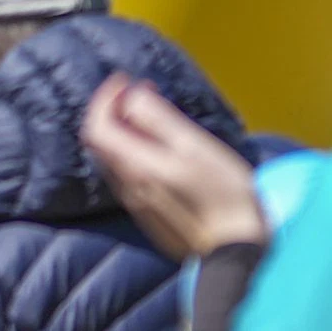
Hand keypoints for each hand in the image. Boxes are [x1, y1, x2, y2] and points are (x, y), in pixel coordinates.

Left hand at [83, 75, 269, 259]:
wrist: (235, 250)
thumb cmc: (223, 195)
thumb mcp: (194, 148)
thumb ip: (159, 121)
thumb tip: (131, 96)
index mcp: (134, 166)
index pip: (96, 127)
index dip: (103, 99)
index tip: (125, 79)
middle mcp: (127, 187)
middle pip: (101, 143)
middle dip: (112, 111)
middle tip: (139, 92)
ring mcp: (137, 204)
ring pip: (114, 160)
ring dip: (124, 132)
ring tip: (151, 113)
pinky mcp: (150, 215)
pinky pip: (130, 176)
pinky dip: (134, 152)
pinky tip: (160, 148)